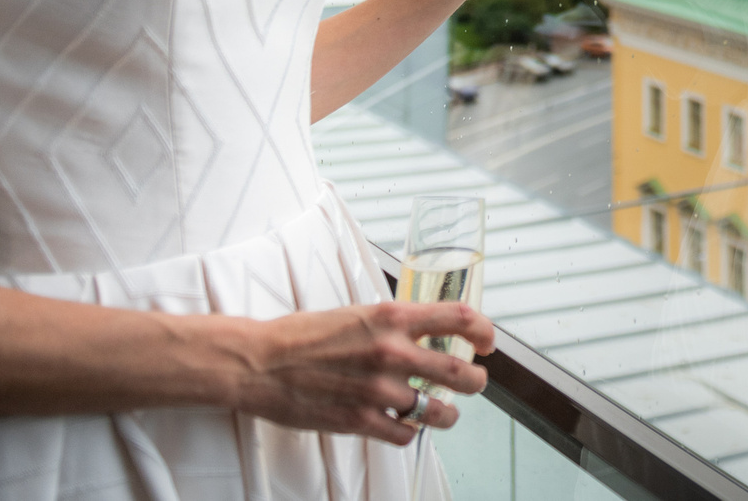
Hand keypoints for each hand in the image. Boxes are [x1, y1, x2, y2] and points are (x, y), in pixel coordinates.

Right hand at [225, 300, 495, 444]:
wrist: (259, 362)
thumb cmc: (303, 334)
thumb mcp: (357, 313)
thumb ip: (393, 323)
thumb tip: (425, 330)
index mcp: (392, 317)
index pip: (460, 318)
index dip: (484, 331)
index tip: (488, 342)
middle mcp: (392, 352)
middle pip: (462, 372)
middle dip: (477, 381)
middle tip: (475, 382)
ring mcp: (378, 390)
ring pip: (440, 412)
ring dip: (448, 414)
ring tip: (446, 412)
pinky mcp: (360, 421)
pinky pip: (405, 435)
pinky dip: (410, 432)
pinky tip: (404, 425)